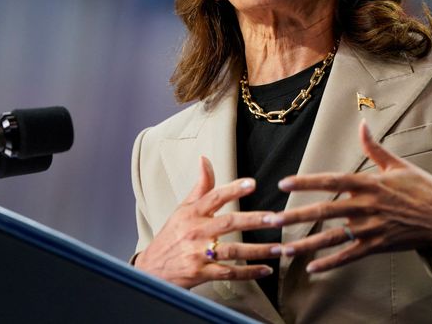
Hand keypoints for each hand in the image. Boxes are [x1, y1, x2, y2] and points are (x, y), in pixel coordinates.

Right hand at [135, 156, 279, 287]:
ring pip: (233, 250)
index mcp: (192, 213)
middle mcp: (195, 232)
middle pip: (228, 223)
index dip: (233, 189)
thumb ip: (200, 186)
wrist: (151, 270)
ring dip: (258, 250)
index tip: (252, 184)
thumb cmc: (171, 236)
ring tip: (279, 248)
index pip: (214, 197)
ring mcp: (198, 254)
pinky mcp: (201, 273)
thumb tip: (205, 159)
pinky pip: (229, 273)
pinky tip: (265, 269)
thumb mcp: (182, 209)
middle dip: (254, 220)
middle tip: (276, 218)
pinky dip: (248, 272)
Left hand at [268, 120, 431, 273]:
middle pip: (325, 210)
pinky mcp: (377, 245)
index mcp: (369, 183)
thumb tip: (362, 123)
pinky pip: (349, 255)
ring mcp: (371, 228)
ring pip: (333, 236)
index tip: (284, 182)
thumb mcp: (398, 165)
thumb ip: (374, 147)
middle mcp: (367, 206)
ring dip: (307, 244)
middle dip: (297, 215)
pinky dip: (330, 262)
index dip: (306, 181)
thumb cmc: (422, 189)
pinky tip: (312, 267)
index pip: (331, 180)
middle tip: (272, 220)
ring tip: (284, 249)